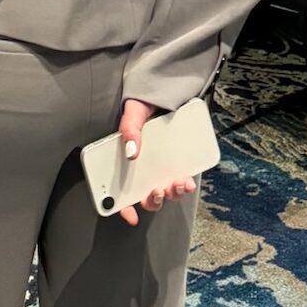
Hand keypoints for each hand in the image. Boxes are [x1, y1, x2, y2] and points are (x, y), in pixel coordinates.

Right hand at [115, 98, 196, 226]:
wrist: (167, 92)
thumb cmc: (143, 104)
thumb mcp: (133, 114)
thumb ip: (129, 130)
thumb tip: (131, 153)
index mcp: (126, 161)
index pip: (119, 190)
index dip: (122, 207)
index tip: (130, 215)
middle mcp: (144, 168)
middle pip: (145, 196)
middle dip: (153, 201)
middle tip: (157, 191)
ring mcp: (162, 167)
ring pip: (166, 192)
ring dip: (172, 194)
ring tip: (178, 184)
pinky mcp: (177, 163)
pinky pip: (181, 180)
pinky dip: (184, 185)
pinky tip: (187, 179)